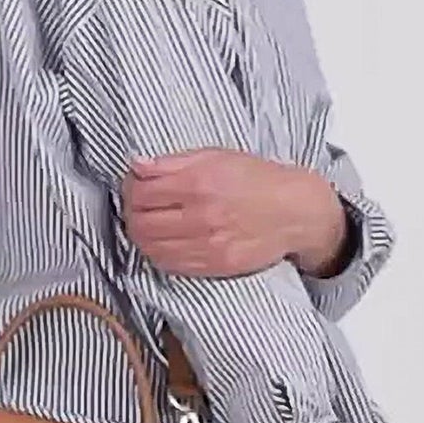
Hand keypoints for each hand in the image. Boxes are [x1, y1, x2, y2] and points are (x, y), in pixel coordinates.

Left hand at [120, 149, 344, 278]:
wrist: (294, 211)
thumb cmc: (256, 179)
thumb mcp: (216, 156)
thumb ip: (172, 161)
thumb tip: (136, 165)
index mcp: (199, 181)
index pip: (140, 191)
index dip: (130, 187)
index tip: (134, 184)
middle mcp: (201, 215)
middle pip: (139, 221)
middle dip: (131, 211)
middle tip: (137, 205)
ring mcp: (207, 244)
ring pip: (149, 246)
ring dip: (140, 234)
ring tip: (149, 222)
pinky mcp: (213, 266)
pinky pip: (168, 264)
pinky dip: (157, 252)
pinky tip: (164, 240)